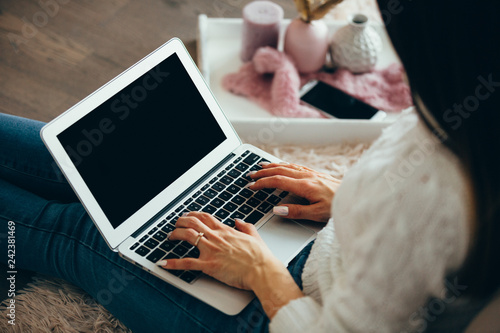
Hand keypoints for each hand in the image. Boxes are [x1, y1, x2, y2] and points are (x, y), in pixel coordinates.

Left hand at [157, 212, 283, 289]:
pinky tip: (163, 263)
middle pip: (192, 222)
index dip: (194, 214)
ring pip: (187, 235)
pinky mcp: (208, 265)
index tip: (188, 216)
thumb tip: (239, 221)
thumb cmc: (261, 257)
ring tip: (169, 237)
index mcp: (226, 231)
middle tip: (175, 224)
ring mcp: (211, 250)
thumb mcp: (255, 236)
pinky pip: (187, 263)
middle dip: (180, 221)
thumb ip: (246, 226)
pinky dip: (173, 263)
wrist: (263, 271)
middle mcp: (216, 237)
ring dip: (175, 234)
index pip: (206, 217)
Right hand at [248, 162, 340, 222]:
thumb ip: (296, 212)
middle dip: (263, 172)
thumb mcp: (317, 214)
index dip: (262, 183)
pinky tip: (281, 165)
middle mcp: (307, 176)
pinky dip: (284, 164)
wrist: (355, 196)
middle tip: (251, 175)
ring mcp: (312, 173)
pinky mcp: (316, 173)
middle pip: (279, 170)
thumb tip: (277, 209)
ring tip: (261, 167)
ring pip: (287, 166)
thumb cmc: (338, 206)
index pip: (278, 181)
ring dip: (272, 166)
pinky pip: (295, 166)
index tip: (252, 186)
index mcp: (305, 185)